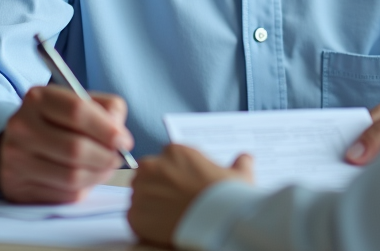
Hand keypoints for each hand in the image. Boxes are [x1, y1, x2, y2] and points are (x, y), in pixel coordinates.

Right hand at [0, 86, 133, 202]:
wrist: (21, 145)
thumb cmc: (61, 122)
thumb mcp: (84, 103)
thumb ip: (109, 110)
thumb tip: (120, 138)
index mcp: (38, 98)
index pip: (77, 111)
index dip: (106, 129)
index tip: (124, 141)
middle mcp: (21, 127)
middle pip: (74, 148)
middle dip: (105, 157)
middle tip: (117, 158)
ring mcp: (15, 160)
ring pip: (71, 176)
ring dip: (98, 175)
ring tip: (105, 168)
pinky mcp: (18, 188)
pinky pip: (64, 195)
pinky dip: (84, 189)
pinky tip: (87, 178)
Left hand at [128, 145, 253, 247]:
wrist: (218, 222)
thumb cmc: (228, 196)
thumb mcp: (240, 173)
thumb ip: (240, 162)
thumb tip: (245, 158)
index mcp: (175, 151)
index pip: (165, 158)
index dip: (175, 173)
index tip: (183, 185)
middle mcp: (153, 167)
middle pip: (147, 174)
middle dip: (158, 186)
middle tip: (175, 201)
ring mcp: (141, 191)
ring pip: (139, 195)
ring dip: (150, 204)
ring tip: (170, 216)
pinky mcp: (135, 216)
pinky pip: (134, 217)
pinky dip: (145, 223)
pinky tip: (163, 227)